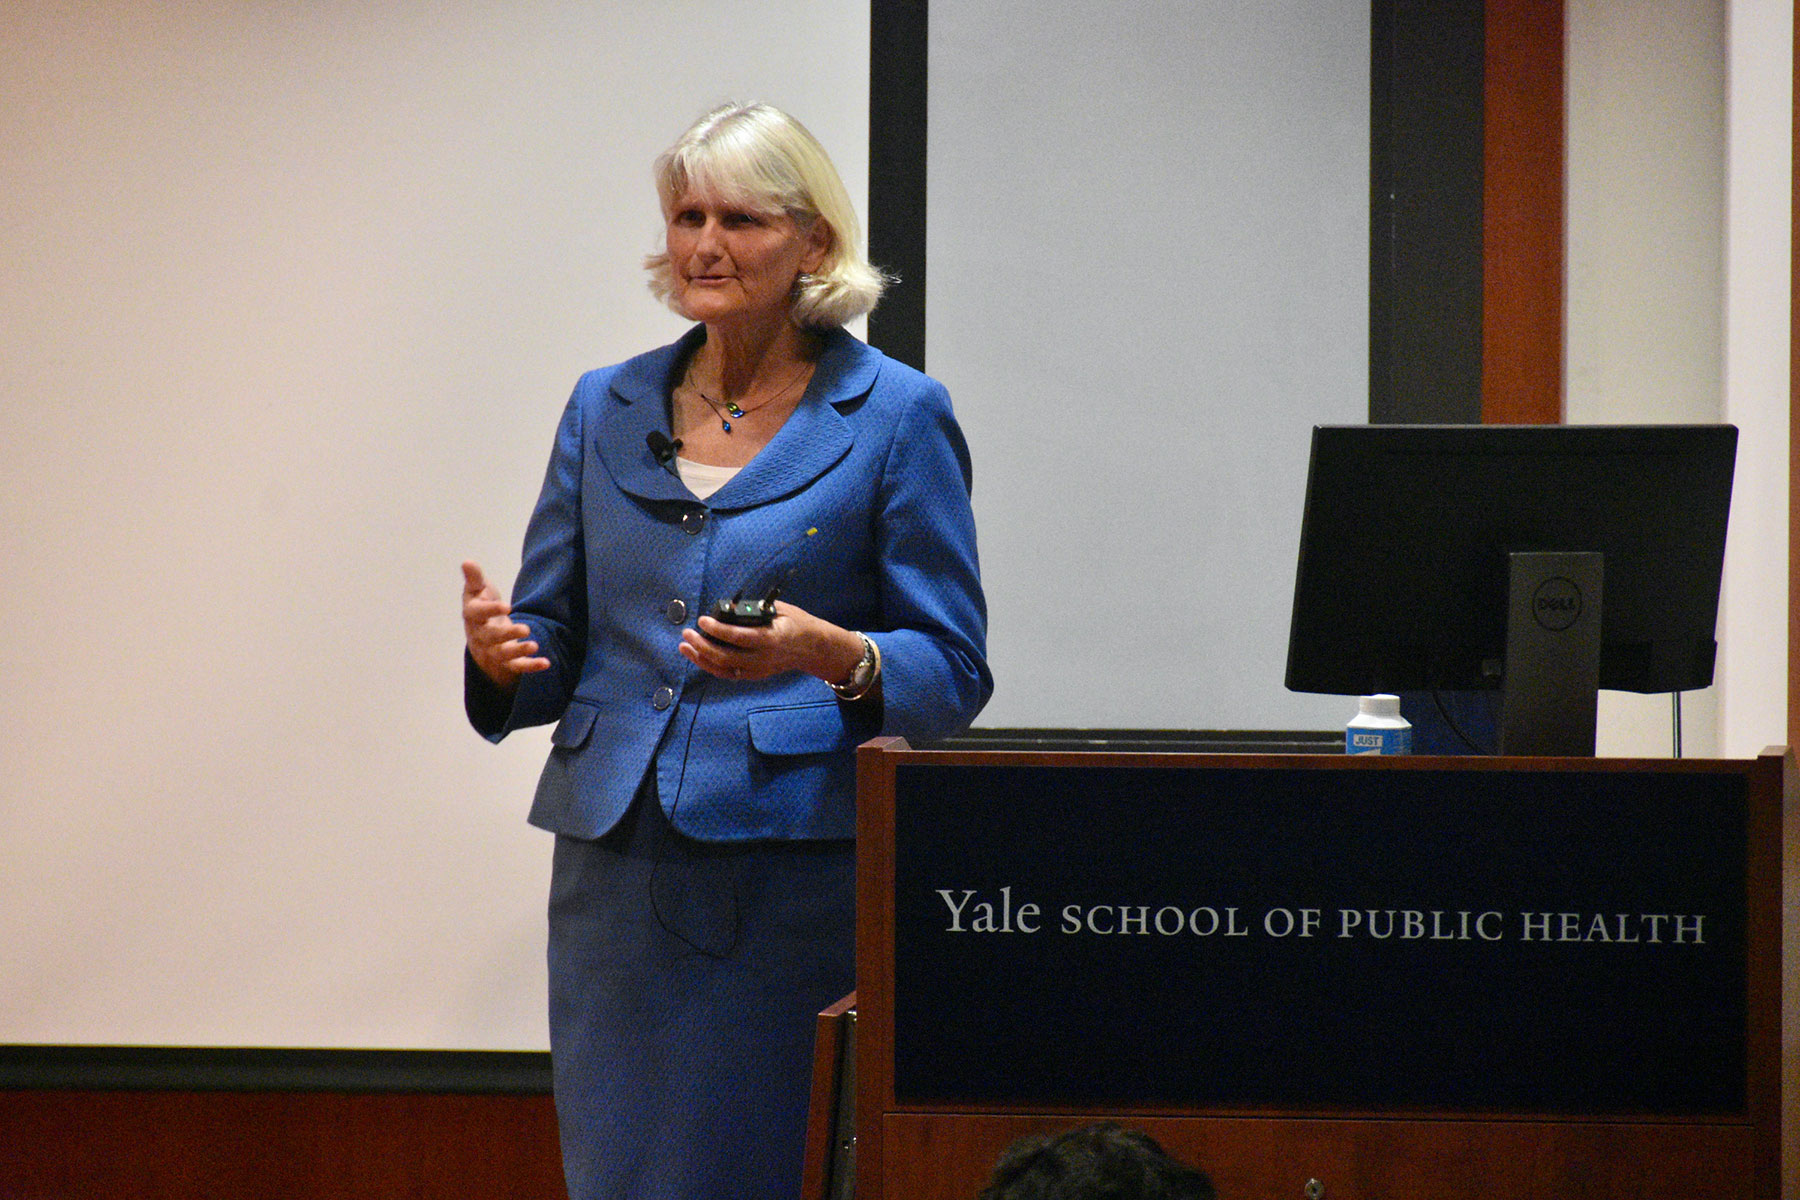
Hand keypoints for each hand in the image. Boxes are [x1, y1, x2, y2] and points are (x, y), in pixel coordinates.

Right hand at [461, 560, 550, 690]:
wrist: (481, 634)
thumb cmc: (481, 607)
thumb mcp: (477, 591)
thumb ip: (475, 578)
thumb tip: (467, 561)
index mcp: (473, 617)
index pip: (477, 614)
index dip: (490, 610)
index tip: (506, 606)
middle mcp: (481, 636)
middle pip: (491, 638)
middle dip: (507, 634)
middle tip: (525, 629)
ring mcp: (493, 651)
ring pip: (503, 655)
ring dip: (518, 650)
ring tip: (535, 645)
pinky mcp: (507, 662)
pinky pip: (517, 667)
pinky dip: (531, 666)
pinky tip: (546, 663)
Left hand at [678, 601, 864, 685]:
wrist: (813, 648)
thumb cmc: (797, 624)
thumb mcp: (781, 610)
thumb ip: (756, 610)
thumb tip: (728, 608)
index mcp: (772, 639)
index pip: (740, 637)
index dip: (718, 630)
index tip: (703, 619)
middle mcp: (764, 658)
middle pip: (727, 657)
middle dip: (703, 645)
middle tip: (687, 633)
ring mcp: (759, 669)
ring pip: (724, 669)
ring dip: (701, 659)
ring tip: (684, 647)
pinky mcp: (756, 675)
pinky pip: (729, 674)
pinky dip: (711, 666)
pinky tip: (698, 656)